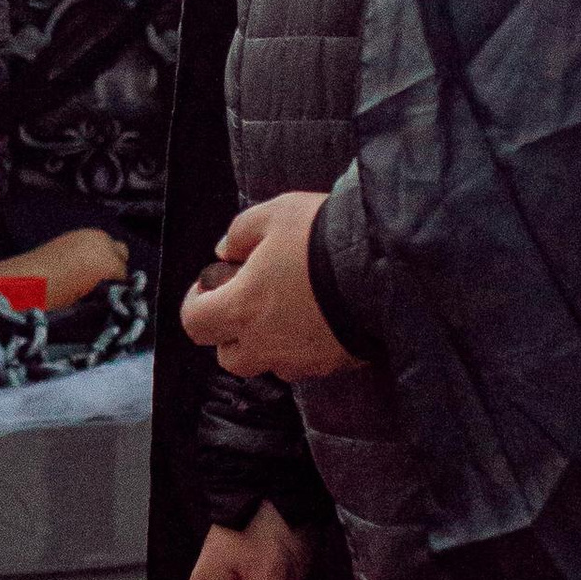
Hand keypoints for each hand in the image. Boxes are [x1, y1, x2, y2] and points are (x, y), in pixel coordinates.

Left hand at [179, 191, 353, 381]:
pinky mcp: (334, 365)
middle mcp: (266, 344)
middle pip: (230, 356)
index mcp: (241, 308)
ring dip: (270, 343)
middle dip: (232, 333)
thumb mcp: (275, 215)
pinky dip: (306, 347)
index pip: (194, 324)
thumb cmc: (323, 238)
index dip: (196, 305)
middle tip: (250, 302)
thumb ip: (240, 233)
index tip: (209, 287)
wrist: (386, 267)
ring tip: (290, 310)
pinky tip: (322, 318)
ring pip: (271, 364)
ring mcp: (302, 360)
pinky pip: (309, 364)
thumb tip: (225, 251)